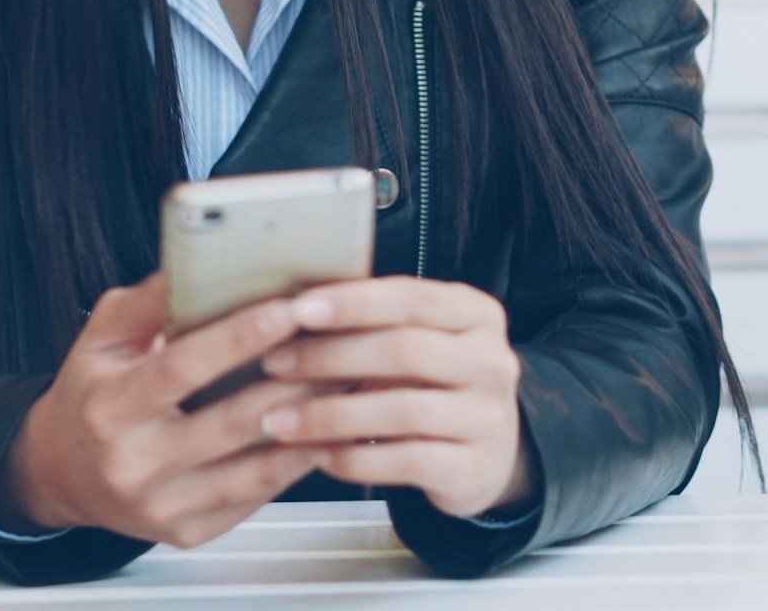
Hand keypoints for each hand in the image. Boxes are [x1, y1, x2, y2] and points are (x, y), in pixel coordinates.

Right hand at [0, 274, 326, 547]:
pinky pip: (255, 496)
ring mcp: (163, 505)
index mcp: (108, 407)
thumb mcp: (101, 340)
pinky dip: (294, 464)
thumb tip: (196, 265)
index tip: (287, 307)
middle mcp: (133, 463)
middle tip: (339, 346)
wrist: (62, 474)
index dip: (238, 337)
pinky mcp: (190, 531)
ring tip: (346, 386)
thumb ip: (146, 304)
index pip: (182, 368)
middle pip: (230, 422)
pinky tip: (323, 431)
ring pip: (254, 469)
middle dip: (293, 382)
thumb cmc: (90, 396)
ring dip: (308, 426)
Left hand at [254, 277, 533, 518]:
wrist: (488, 456)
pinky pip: (405, 461)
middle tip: (274, 364)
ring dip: (329, 414)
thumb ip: (374, 323)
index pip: (412, 298)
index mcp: (476, 314)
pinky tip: (316, 453)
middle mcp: (492, 362)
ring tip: (278, 420)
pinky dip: (353, 458)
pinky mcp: (474, 469)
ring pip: (401, 410)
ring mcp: (489, 418)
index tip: (298, 308)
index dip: (353, 302)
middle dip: (330, 356)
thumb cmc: (434, 385)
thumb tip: (291, 308)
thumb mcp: (420, 342)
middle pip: (404, 350)